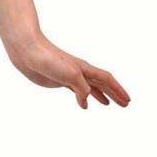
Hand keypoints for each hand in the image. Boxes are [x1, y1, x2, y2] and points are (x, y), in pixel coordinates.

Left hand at [6, 32, 130, 108]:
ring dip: (102, 95)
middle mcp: (81, 72)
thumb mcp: (70, 75)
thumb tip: (86, 103)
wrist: (29, 52)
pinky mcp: (59, 80)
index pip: (107, 80)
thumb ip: (82, 89)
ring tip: (110, 104)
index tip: (127, 101)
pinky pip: (77, 91)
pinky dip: (84, 98)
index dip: (118, 90)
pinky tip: (84, 104)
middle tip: (125, 104)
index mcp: (85, 69)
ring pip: (92, 87)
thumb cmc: (49, 59)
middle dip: (114, 94)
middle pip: (103, 84)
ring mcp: (70, 76)